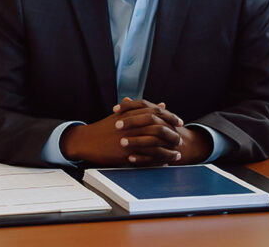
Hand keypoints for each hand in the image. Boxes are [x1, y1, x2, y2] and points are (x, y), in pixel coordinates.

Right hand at [59, 98, 182, 165]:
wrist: (87, 140)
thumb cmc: (105, 127)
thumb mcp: (124, 114)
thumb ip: (145, 109)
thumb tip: (163, 104)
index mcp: (131, 113)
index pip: (156, 112)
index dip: (170, 117)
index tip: (179, 122)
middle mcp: (131, 125)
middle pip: (158, 127)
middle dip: (172, 134)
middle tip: (181, 139)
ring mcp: (128, 139)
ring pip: (154, 145)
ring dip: (168, 151)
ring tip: (177, 155)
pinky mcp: (125, 153)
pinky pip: (145, 158)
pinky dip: (157, 161)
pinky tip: (164, 163)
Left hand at [115, 99, 213, 165]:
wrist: (183, 145)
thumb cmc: (161, 129)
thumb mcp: (152, 118)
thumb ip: (138, 110)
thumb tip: (125, 99)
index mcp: (160, 113)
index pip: (144, 104)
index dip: (129, 106)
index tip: (115, 109)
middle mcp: (166, 124)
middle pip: (150, 119)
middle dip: (132, 122)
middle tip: (116, 125)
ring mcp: (169, 139)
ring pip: (153, 138)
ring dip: (136, 141)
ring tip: (121, 142)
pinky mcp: (168, 154)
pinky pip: (154, 156)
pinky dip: (142, 158)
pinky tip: (129, 158)